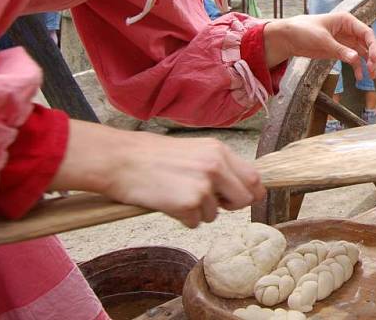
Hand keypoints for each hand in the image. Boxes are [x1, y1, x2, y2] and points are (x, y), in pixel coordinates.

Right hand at [50, 120, 265, 227]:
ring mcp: (203, 186)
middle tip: (207, 201)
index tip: (248, 199)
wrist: (121, 160)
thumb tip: (244, 188)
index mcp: (219, 151)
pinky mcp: (188, 204)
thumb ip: (220, 166)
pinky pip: (195, 223)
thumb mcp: (195, 151)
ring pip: (215, 214)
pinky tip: (167, 202)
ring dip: (199, 211)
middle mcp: (216, 166)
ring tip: (176, 194)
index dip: (253, 192)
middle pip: (244, 199)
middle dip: (229, 206)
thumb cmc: (154, 156)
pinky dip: (182, 218)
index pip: (253, 177)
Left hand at [263, 12, 375, 79]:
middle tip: (372, 70)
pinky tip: (359, 77)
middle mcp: (349, 30)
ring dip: (368, 64)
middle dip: (372, 57)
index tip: (373, 60)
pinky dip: (357, 67)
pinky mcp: (339, 50)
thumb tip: (356, 59)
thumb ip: (340, 50)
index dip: (373, 46)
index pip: (367, 33)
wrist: (288, 37)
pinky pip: (353, 59)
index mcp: (346, 21)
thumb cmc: (303, 30)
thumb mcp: (322, 40)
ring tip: (371, 76)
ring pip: (363, 52)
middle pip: (368, 43)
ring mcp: (345, 41)